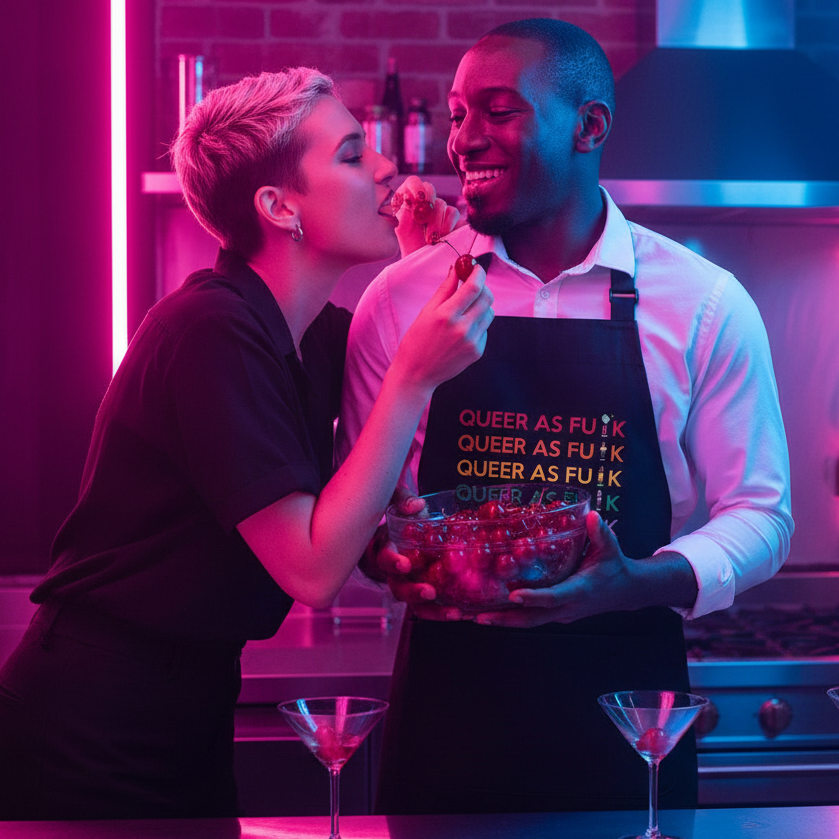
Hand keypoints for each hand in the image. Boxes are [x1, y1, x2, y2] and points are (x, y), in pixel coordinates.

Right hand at [366, 488, 466, 621]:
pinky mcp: (424, 591)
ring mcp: (410, 584)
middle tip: (430, 591)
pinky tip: (465, 613)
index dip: (392, 562)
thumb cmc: (400, 514)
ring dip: (433, 611)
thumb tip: (416, 505)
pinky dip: (445, 612)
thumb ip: (404, 501)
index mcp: (386, 550)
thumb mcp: (398, 502)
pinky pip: (432, 607)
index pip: (384, 559)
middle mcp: (395, 572)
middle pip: (398, 588)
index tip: (405, 564)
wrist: (403, 530)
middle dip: (413, 592)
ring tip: (454, 612)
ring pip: (415, 605)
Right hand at [393, 259, 493, 392]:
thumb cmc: (416, 341)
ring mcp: (472, 342)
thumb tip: (456, 269)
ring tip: (465, 311)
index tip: (476, 268)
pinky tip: (462, 330)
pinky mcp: (477, 352)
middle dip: (482, 287)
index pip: (473, 288)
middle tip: (472, 286)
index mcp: (446, 315)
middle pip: (487, 298)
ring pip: (489, 313)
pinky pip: (485, 329)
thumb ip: (445, 289)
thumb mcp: (426, 312)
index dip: (478, 274)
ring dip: (481, 306)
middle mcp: (462, 329)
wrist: (417, 373)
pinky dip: (478, 324)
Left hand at [394, 176, 459, 256]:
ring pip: (441, 203)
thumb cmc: (410, 247)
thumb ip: (402, 217)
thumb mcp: (402, 234)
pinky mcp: (451, 217)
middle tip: (423, 219)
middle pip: (429, 188)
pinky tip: (440, 237)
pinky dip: (447, 225)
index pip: (413, 182)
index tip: (416, 201)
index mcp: (408, 199)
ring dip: (435, 221)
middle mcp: (424, 200)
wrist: (424, 263)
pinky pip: (452, 213)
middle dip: (427, 203)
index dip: (415, 187)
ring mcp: (438, 208)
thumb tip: (408, 202)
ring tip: (429, 239)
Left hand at [471, 511, 638, 628]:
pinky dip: (511, 615)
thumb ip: (600, 532)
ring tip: (473, 617)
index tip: (513, 595)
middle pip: (532, 618)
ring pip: (528, 621)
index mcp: (579, 591)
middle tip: (478, 616)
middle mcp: (567, 607)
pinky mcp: (556, 614)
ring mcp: (560, 614)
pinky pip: (531, 617)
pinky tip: (490, 610)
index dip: (533, 597)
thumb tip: (591, 515)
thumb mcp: (610, 548)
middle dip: (505, 619)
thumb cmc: (615, 566)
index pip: (553, 597)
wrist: (626, 591)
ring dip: (502, 620)